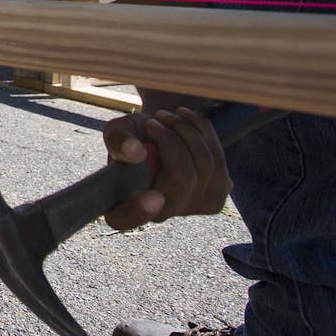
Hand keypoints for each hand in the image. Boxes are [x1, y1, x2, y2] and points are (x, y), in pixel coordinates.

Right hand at [101, 107, 230, 230]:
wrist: (159, 136)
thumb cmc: (133, 137)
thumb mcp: (117, 132)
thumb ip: (118, 140)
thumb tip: (137, 153)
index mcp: (123, 208)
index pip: (127, 219)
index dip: (139, 211)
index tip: (154, 197)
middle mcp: (159, 216)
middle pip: (181, 179)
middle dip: (171, 137)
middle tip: (154, 118)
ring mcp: (191, 210)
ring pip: (204, 164)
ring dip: (186, 129)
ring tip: (167, 116)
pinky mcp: (217, 199)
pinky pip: (218, 159)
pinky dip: (202, 131)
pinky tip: (186, 120)